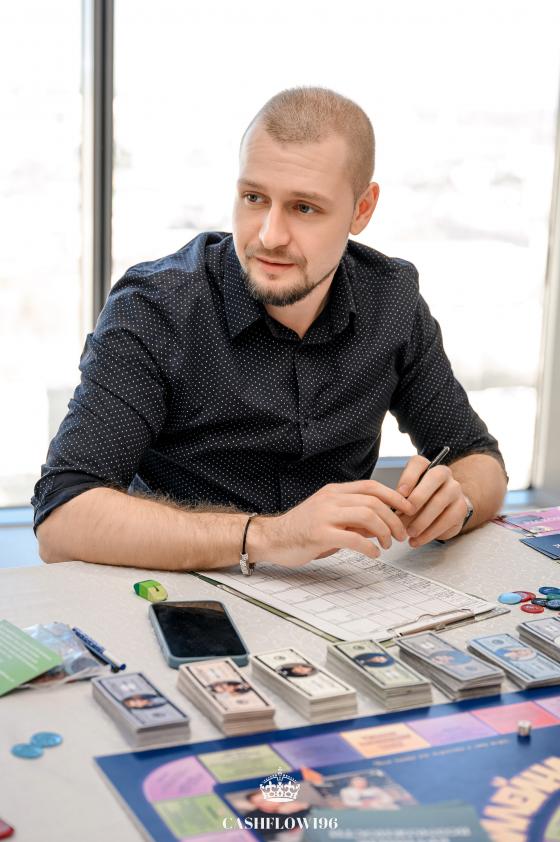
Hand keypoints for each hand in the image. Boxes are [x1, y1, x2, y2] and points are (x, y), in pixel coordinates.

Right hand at [246, 480, 414, 567]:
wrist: (272, 538)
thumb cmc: (301, 529)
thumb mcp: (329, 517)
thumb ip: (352, 518)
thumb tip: (380, 525)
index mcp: (334, 492)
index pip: (371, 487)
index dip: (394, 496)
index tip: (407, 509)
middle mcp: (331, 499)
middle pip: (374, 502)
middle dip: (394, 519)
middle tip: (400, 534)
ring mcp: (325, 516)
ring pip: (367, 516)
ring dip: (384, 532)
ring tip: (387, 545)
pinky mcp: (320, 535)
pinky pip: (354, 538)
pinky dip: (370, 547)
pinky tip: (373, 554)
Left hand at [396, 455, 467, 546]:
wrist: (445, 508)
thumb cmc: (420, 500)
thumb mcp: (407, 495)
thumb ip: (400, 498)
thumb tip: (391, 510)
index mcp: (427, 466)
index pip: (418, 463)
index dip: (408, 477)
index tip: (399, 494)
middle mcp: (444, 474)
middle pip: (434, 478)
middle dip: (417, 497)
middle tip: (404, 514)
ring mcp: (455, 490)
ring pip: (440, 502)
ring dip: (422, 520)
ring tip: (409, 533)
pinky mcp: (461, 509)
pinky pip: (446, 521)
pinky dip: (429, 533)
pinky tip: (417, 540)